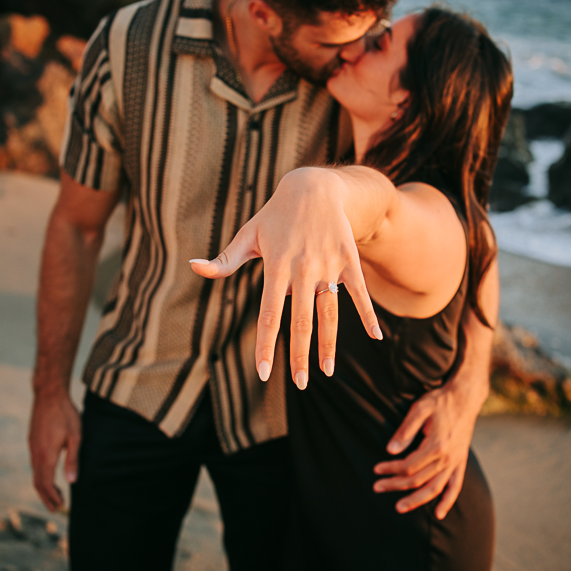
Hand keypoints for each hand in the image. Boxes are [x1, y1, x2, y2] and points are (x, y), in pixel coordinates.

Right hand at [28, 390, 81, 511]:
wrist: (49, 395)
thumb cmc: (66, 414)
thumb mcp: (76, 436)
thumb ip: (73, 460)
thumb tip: (73, 482)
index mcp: (46, 454)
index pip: (46, 483)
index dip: (53, 497)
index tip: (61, 506)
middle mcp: (36, 453)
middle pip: (38, 482)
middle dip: (46, 497)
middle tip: (55, 509)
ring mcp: (32, 447)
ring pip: (35, 474)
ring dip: (44, 487)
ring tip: (54, 496)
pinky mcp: (32, 441)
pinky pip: (34, 464)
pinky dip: (41, 476)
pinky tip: (49, 476)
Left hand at [190, 169, 382, 387]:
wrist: (314, 186)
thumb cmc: (275, 215)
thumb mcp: (248, 235)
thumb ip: (224, 260)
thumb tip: (193, 267)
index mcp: (275, 265)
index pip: (269, 314)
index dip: (265, 345)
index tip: (264, 374)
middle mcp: (302, 267)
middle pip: (301, 320)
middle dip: (300, 355)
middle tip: (301, 383)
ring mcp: (328, 264)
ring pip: (329, 312)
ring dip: (330, 344)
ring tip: (328, 371)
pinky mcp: (348, 259)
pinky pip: (359, 292)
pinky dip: (368, 314)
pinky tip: (376, 336)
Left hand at [373, 378, 479, 517]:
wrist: (466, 397)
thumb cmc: (440, 400)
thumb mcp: (420, 408)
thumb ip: (405, 430)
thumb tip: (390, 450)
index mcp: (436, 445)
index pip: (408, 466)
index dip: (390, 469)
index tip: (376, 469)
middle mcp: (447, 458)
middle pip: (418, 479)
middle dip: (395, 485)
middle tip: (377, 487)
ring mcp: (456, 462)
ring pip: (435, 489)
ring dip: (416, 500)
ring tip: (399, 507)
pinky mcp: (461, 462)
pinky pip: (455, 487)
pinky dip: (447, 501)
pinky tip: (438, 514)